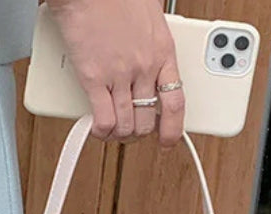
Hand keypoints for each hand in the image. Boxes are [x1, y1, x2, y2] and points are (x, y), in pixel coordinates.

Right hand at [44, 0, 184, 146]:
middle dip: (136, 133)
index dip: (172, 129)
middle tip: (128, 131)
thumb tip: (145, 55)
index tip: (168, 140)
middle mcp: (145, 66)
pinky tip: (96, 127)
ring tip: (110, 130)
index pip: (175, 102)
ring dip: (118, 134)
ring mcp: (121, 75)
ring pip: (125, 125)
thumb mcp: (148, 16)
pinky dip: (101, 130)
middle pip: (146, 121)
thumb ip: (150, 43)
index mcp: (162, 51)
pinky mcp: (95, 79)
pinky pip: (104, 120)